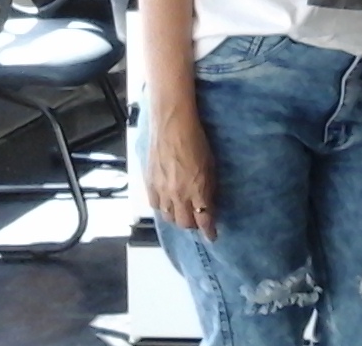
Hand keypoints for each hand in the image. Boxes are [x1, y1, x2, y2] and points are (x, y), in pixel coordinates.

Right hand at [147, 107, 216, 239]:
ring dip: (177, 218)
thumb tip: (209, 202)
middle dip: (193, 225)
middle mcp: (178, 195)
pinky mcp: (149, 184)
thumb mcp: (211, 166)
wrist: (171, 125)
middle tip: (198, 221)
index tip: (212, 236)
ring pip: (168, 217)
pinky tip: (168, 203)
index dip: (208, 231)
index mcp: (197, 190)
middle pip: (184, 223)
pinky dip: (163, 208)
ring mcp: (162, 191)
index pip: (204, 219)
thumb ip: (209, 187)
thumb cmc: (196, 141)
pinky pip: (155, 205)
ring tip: (183, 213)